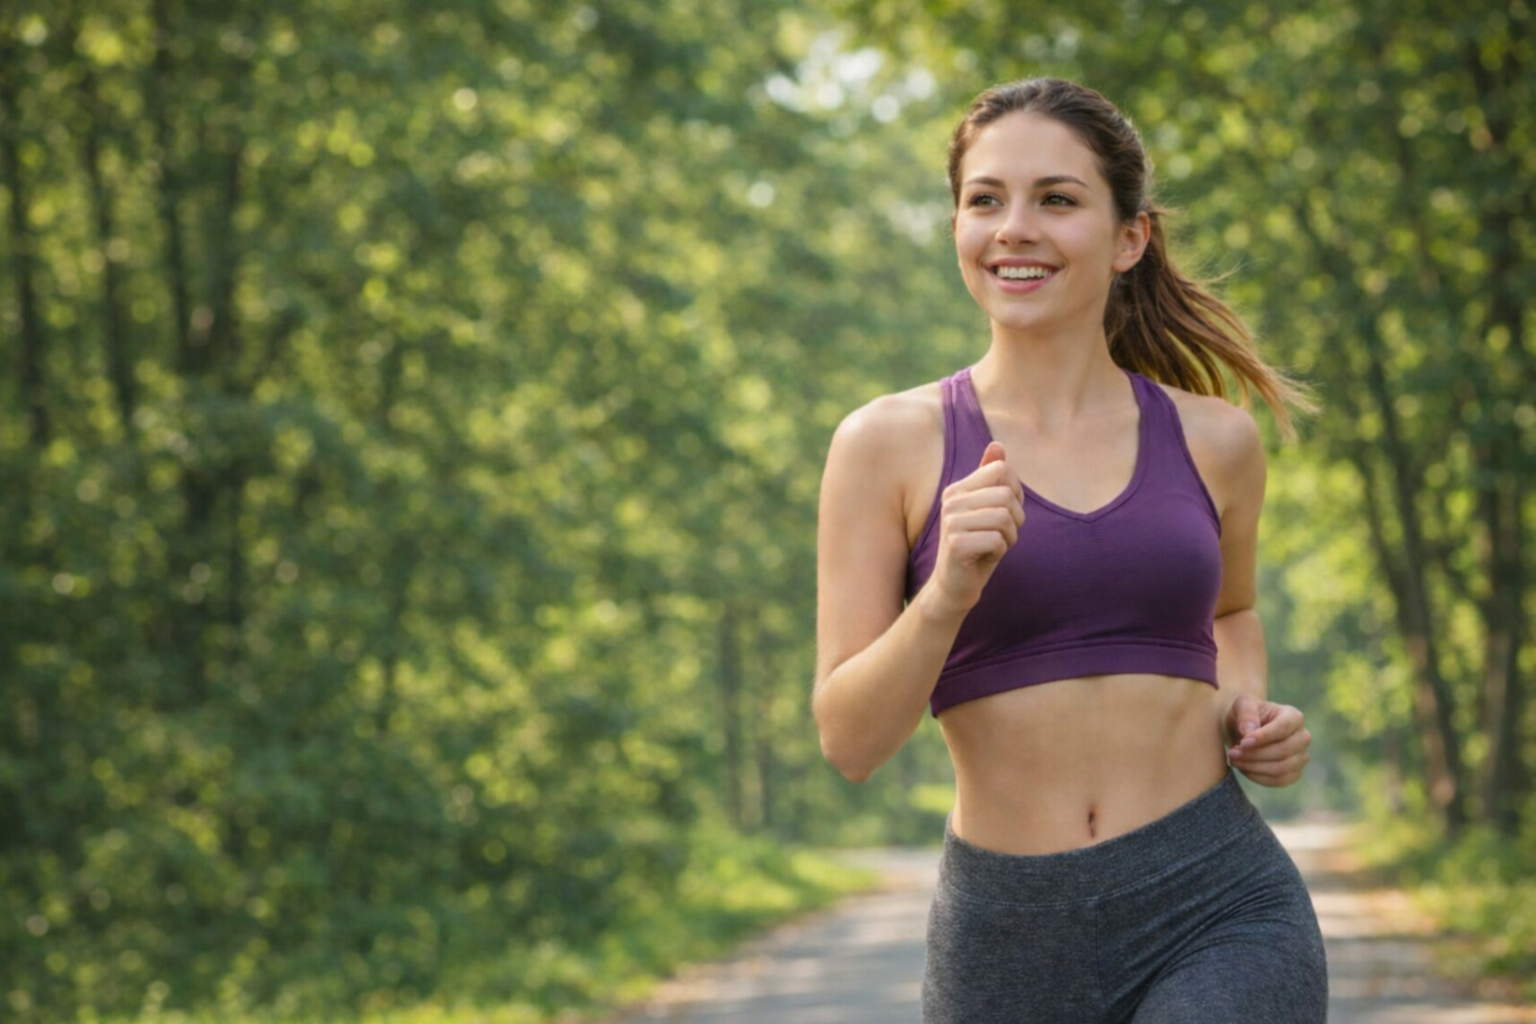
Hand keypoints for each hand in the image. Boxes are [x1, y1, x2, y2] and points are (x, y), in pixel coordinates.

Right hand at [928, 441, 1025, 616]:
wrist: (954, 585)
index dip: (1016, 492)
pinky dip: (1001, 550)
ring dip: (1010, 536)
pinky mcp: (956, 544)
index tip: (1007, 512)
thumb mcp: (987, 510)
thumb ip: (990, 478)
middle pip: (1006, 495)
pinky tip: (986, 556)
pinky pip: (998, 539)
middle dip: (1016, 518)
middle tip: (1003, 534)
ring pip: (1004, 517)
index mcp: (957, 489)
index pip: (1001, 470)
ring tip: (995, 545)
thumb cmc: (977, 546)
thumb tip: (997, 445)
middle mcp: (950, 501)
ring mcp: (950, 522)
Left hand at [1223, 693, 1309, 787]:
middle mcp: (1302, 737)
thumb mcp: (1241, 705)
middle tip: (1233, 753)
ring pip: (1282, 768)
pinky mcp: (1294, 772)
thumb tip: (1249, 731)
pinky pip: (1280, 781)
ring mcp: (1301, 756)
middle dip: (1255, 755)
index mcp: (1293, 716)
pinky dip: (1259, 777)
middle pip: (1284, 751)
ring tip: (1235, 760)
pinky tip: (1243, 769)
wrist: (1245, 730)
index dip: (1263, 738)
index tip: (1242, 743)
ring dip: (1254, 767)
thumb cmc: (1245, 715)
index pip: (1283, 728)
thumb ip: (1246, 713)